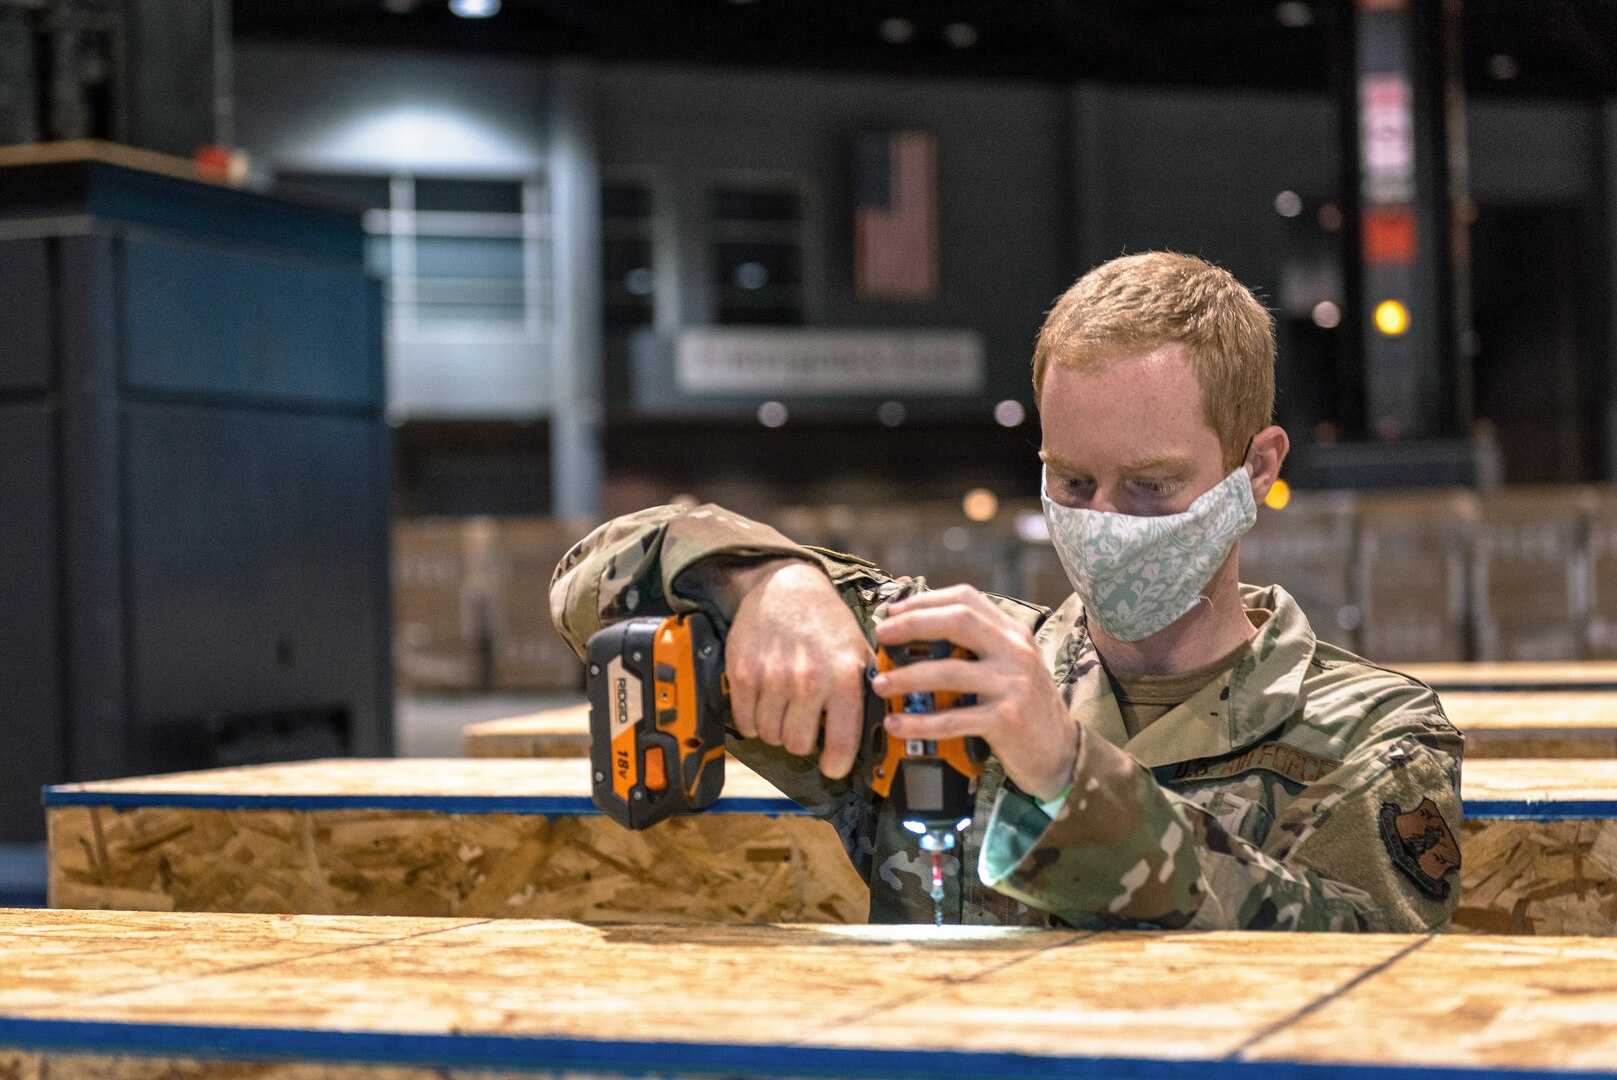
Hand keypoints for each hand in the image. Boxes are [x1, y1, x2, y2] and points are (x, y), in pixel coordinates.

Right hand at [725, 559, 873, 779]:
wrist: (786, 586)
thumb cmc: (826, 622)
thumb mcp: (859, 651)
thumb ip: (867, 691)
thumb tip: (878, 732)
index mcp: (844, 677)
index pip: (840, 744)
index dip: (836, 765)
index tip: (832, 767)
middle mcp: (808, 680)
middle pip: (798, 745)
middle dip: (801, 740)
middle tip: (804, 723)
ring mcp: (772, 677)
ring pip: (770, 735)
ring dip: (776, 729)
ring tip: (784, 707)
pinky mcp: (742, 672)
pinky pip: (744, 721)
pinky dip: (751, 720)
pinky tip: (763, 703)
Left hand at [871, 585, 1078, 800]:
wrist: (1062, 752)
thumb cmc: (1025, 707)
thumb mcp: (1010, 666)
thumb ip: (978, 645)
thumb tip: (917, 630)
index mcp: (1013, 634)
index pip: (968, 599)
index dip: (925, 601)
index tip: (893, 612)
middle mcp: (1016, 652)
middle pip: (958, 622)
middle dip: (913, 625)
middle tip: (881, 636)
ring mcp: (1013, 685)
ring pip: (949, 672)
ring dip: (907, 677)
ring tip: (880, 683)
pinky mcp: (1006, 720)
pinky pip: (953, 719)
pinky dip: (919, 722)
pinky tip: (896, 723)